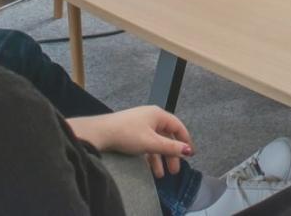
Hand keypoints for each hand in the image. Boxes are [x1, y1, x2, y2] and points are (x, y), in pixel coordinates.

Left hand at [73, 107, 193, 177]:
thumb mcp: (151, 143)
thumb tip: (188, 150)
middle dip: (171, 154)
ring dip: (159, 158)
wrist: (100, 133)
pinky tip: (150, 168)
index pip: (177, 126)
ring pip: (156, 142)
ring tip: (160, 175)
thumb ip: (170, 147)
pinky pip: (146, 144)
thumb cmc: (128, 134)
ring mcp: (141, 124)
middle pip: (167, 136)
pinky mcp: (132, 132)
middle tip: (174, 171)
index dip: (185, 140)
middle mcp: (151, 117)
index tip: (190, 154)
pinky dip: (149, 156)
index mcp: (158, 115)